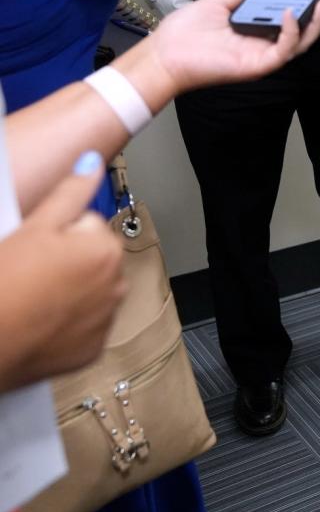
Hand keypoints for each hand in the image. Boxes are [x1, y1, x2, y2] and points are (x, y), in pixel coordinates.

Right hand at [0, 153, 124, 391]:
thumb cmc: (3, 286)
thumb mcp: (33, 227)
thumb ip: (70, 192)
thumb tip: (92, 161)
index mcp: (106, 250)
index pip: (86, 224)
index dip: (54, 233)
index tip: (34, 248)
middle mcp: (117, 285)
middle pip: (91, 257)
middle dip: (66, 260)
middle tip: (28, 272)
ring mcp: (105, 320)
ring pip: (88, 289)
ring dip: (67, 289)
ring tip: (30, 296)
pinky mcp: (91, 349)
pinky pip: (83, 324)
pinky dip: (66, 322)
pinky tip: (38, 320)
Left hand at [129, 0, 319, 97]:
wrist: (163, 55)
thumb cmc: (184, 34)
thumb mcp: (217, 3)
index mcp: (256, 32)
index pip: (292, 19)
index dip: (310, 4)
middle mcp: (263, 45)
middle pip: (304, 31)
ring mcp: (262, 57)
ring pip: (301, 42)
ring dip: (316, 21)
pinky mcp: (257, 66)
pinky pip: (283, 50)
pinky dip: (291, 31)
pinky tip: (291, 12)